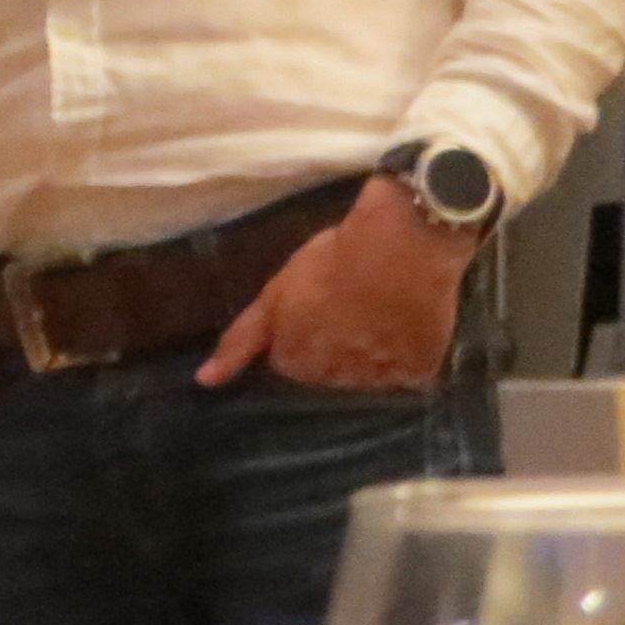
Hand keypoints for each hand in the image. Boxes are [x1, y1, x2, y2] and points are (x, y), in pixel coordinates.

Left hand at [198, 181, 469, 390]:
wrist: (399, 244)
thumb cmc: (329, 263)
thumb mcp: (274, 295)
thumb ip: (241, 340)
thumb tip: (205, 380)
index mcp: (297, 360)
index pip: (289, 363)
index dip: (300, 333)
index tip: (314, 308)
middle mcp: (337, 379)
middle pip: (327, 375)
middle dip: (333, 349)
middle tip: (349, 308)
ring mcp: (381, 379)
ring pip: (368, 377)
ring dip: (371, 354)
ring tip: (378, 313)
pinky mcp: (419, 371)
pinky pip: (409, 374)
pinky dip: (408, 354)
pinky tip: (406, 324)